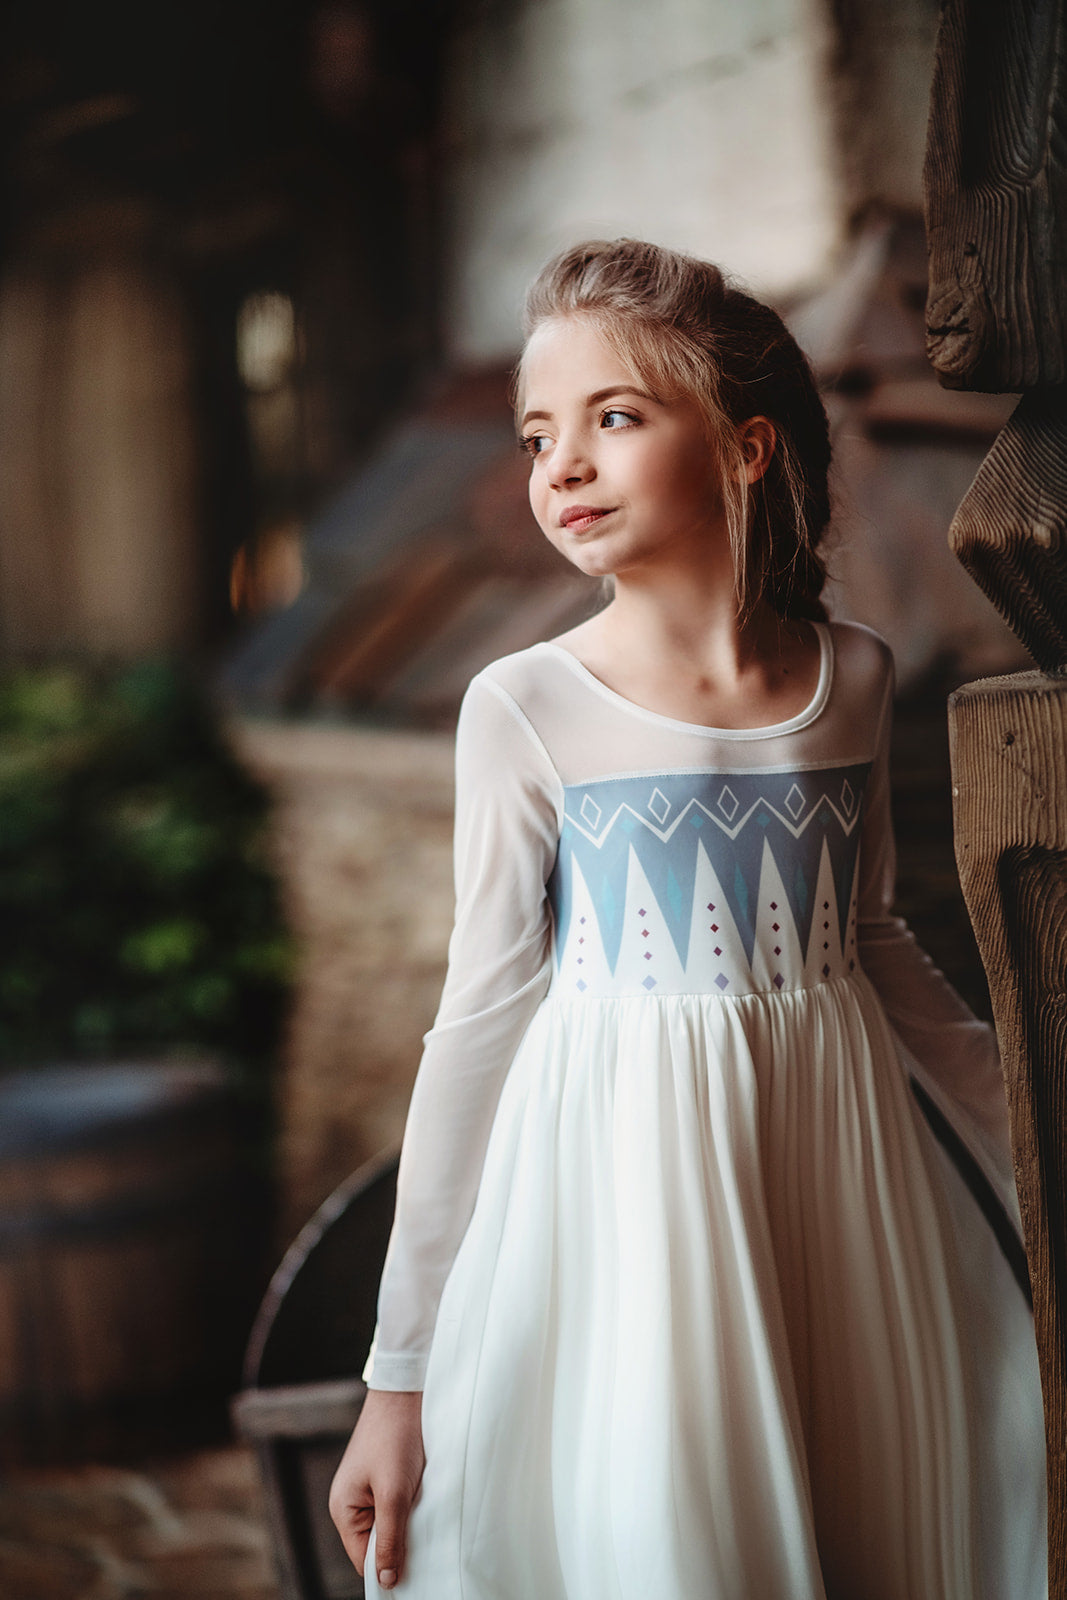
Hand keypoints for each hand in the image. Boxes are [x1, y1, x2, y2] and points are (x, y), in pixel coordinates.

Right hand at [329, 1388, 424, 1589]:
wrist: (405, 1391)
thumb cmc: (395, 1437)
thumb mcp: (394, 1493)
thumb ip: (390, 1538)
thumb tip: (387, 1581)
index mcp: (343, 1509)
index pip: (364, 1560)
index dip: (388, 1569)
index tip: (417, 1572)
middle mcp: (350, 1503)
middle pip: (376, 1545)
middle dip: (400, 1545)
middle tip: (427, 1542)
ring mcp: (366, 1490)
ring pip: (389, 1526)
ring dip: (408, 1525)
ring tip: (426, 1515)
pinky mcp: (382, 1478)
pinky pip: (395, 1507)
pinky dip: (410, 1508)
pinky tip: (425, 1501)